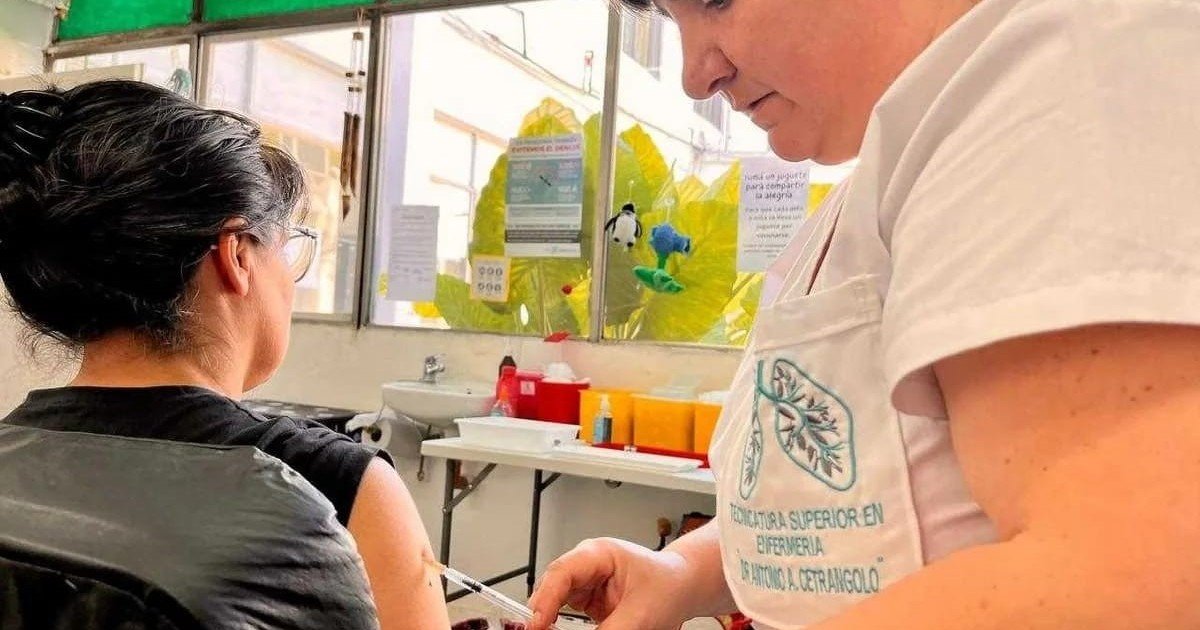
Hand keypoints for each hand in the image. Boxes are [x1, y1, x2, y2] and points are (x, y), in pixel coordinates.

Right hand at [528, 538, 696, 629]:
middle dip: (541, 612)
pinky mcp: (588, 602)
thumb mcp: (642, 613)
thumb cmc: (670, 585)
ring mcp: (585, 584)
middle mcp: (586, 566)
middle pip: (552, 588)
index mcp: (599, 553)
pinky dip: (559, 626)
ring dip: (549, 621)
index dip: (546, 598)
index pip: (562, 572)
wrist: (684, 588)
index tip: (538, 623)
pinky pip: (565, 616)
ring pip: (554, 603)